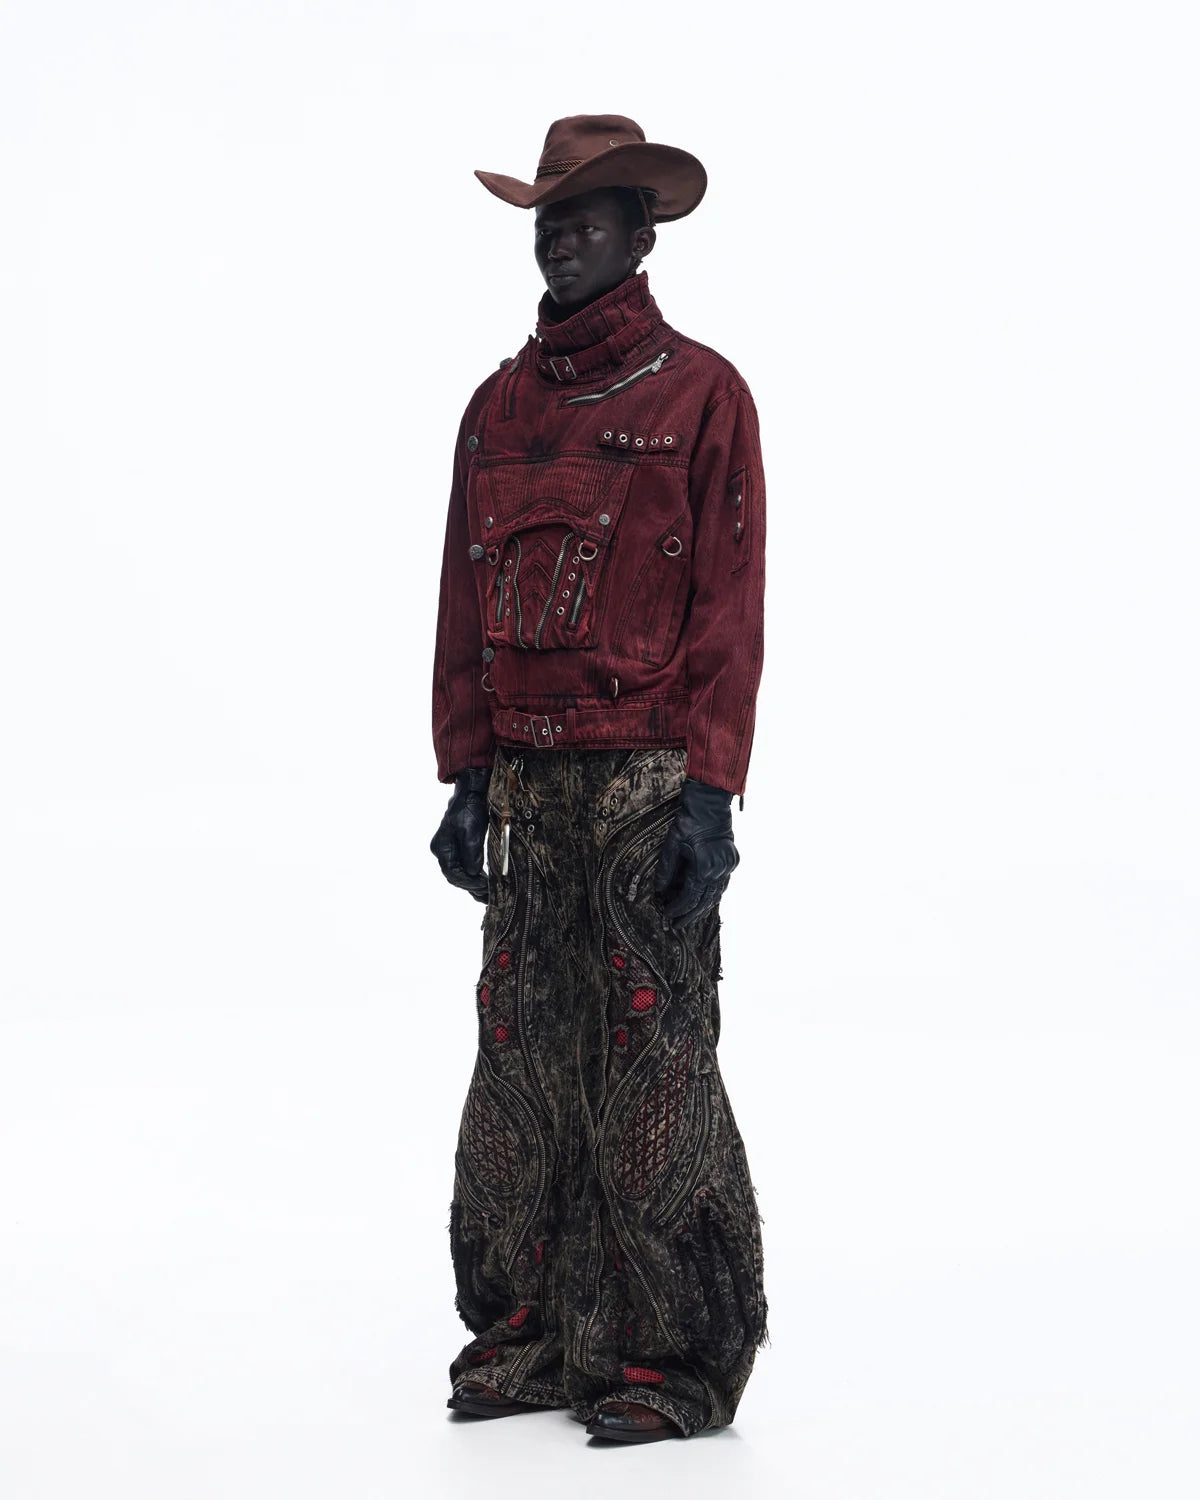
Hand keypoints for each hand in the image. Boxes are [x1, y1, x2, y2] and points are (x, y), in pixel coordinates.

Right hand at [430, 766, 491, 902]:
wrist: (473, 791)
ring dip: (473, 884)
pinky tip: (484, 882)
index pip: (453, 873)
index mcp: (442, 847)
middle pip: (455, 876)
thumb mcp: (471, 830)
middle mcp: (443, 850)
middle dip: (472, 886)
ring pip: (460, 873)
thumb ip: (471, 853)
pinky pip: (465, 866)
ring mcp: (450, 848)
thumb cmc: (471, 808)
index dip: (468, 883)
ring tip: (487, 895)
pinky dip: (474, 876)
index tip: (484, 888)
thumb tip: (473, 873)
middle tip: (488, 895)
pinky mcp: (460, 846)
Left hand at [653, 776, 739, 926]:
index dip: (677, 908)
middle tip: (678, 925)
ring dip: (702, 907)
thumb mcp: (672, 845)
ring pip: (716, 895)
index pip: (689, 897)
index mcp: (704, 868)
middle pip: (704, 902)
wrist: (710, 804)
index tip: (667, 914)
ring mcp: (728, 866)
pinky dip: (712, 894)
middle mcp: (720, 870)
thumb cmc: (689, 821)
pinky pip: (722, 884)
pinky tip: (703, 900)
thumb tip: (660, 890)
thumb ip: (666, 870)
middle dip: (690, 915)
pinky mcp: (732, 860)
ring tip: (690, 917)